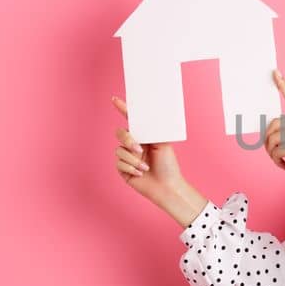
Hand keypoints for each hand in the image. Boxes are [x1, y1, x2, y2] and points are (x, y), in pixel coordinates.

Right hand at [111, 95, 206, 223]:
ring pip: (119, 150)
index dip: (123, 109)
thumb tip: (148, 118)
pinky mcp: (123, 169)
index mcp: (144, 136)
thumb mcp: (163, 143)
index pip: (132, 120)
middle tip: (138, 148)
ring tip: (145, 167)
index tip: (115, 99)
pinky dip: (130, 167)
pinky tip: (140, 173)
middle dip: (127, 140)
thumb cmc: (168, 165)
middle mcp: (134, 144)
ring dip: (133, 159)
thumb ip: (153, 131)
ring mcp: (128, 156)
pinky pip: (119, 163)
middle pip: (120, 134)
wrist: (167, 186)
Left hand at [265, 70, 284, 189]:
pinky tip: (284, 166)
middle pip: (274, 123)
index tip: (275, 73)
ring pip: (271, 137)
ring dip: (271, 151)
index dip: (283, 85)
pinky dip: (275, 160)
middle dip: (269, 139)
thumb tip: (272, 130)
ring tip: (280, 159)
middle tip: (274, 152)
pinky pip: (274, 150)